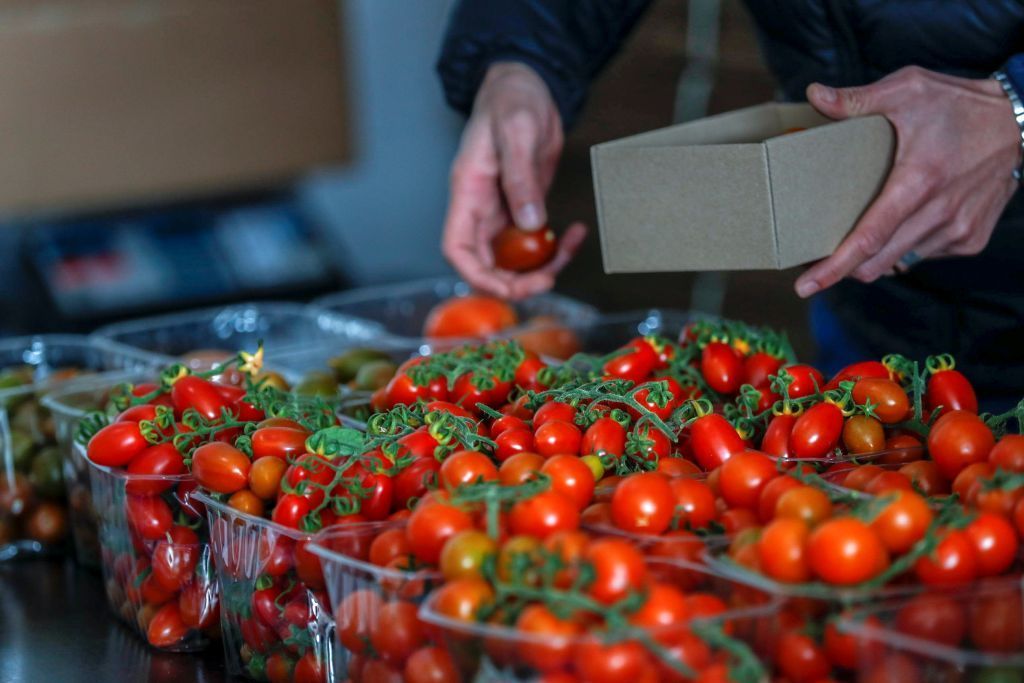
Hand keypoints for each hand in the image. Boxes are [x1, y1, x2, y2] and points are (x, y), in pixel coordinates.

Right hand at [442, 62, 586, 299]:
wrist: (528, 85)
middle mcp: (480, 208)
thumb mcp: (517, 132)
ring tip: (570, 249)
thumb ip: (521, 178)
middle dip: (515, 281)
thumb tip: (530, 224)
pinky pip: (535, 241)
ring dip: (541, 266)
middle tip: (549, 279)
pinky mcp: (524, 209)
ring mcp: (502, 211)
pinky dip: (556, 247)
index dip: (476, 276)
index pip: (457, 248)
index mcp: (467, 192)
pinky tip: (575, 234)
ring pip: (513, 259)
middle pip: (486, 264)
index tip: (505, 287)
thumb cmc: (511, 99)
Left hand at [795, 66, 1020, 297]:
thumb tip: (814, 95)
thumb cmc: (960, 105)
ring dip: (875, 256)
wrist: (1022, 121)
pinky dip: (904, 247)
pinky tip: (905, 220)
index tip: (806, 286)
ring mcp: (958, 231)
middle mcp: (940, 214)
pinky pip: (922, 256)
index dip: (834, 267)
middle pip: (876, 262)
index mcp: (918, 182)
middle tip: (822, 252)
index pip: (868, 238)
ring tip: (866, 229)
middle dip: (845, 266)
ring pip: (898, 263)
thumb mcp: (908, 89)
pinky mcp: (971, 239)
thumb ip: (858, 100)